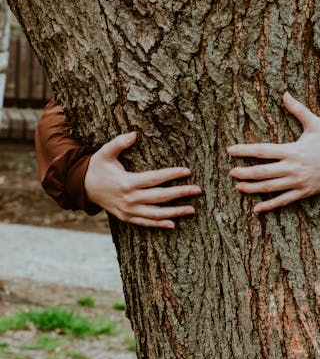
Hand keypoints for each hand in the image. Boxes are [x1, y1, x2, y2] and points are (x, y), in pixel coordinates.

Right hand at [84, 131, 201, 227]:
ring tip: (192, 209)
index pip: (155, 178)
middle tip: (198, 190)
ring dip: (176, 212)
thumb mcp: (105, 152)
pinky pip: (146, 223)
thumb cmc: (98, 167)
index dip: (172, 175)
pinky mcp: (126, 218)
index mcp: (127, 182)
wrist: (82, 187)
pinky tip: (173, 223)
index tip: (187, 171)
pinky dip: (160, 224)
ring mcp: (128, 211)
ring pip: (156, 214)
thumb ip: (119, 142)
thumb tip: (134, 134)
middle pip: (160, 197)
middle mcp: (129, 199)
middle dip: (181, 193)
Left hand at [228, 91, 319, 212]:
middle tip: (230, 172)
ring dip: (252, 188)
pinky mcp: (305, 192)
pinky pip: (284, 201)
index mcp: (293, 150)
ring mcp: (299, 182)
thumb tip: (284, 93)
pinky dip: (269, 205)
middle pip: (263, 172)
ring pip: (270, 188)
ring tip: (238, 187)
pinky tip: (256, 209)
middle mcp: (294, 168)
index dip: (245, 150)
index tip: (231, 150)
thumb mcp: (315, 123)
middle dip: (245, 172)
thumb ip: (298, 109)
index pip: (263, 151)